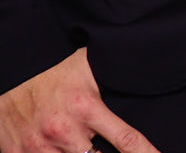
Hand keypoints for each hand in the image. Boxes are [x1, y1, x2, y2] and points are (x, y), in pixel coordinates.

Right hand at [0, 48, 160, 152]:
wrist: (10, 76)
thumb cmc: (54, 72)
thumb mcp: (88, 68)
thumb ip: (113, 79)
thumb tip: (145, 67)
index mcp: (86, 108)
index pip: (126, 139)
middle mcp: (64, 131)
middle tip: (101, 145)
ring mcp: (39, 147)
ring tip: (79, 144)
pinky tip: (59, 149)